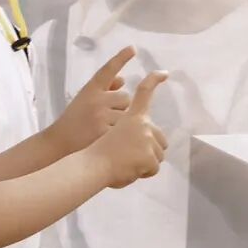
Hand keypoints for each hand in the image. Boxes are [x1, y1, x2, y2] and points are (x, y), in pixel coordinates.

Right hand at [47, 47, 133, 153]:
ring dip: (121, 122)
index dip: (121, 58)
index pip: (107, 70)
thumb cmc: (74, 119)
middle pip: (125, 97)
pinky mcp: (105, 132)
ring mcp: (101, 115)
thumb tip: (123, 79)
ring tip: (106, 129)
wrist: (59, 143)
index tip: (133, 48)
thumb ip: (104, 89)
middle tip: (107, 118)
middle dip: (121, 107)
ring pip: (126, 114)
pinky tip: (109, 139)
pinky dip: (119, 135)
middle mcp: (96, 99)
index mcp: (90, 89)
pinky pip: (122, 129)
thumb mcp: (85, 99)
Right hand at [85, 71, 168, 188]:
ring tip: (124, 164)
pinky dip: (143, 173)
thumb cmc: (82, 140)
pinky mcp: (146, 155)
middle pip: (155, 132)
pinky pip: (153, 167)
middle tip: (128, 155)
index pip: (142, 92)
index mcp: (128, 114)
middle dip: (148, 145)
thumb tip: (122, 80)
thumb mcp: (93, 115)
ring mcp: (143, 137)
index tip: (164, 73)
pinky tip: (128, 171)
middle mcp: (136, 121)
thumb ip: (109, 97)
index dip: (153, 81)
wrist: (85, 165)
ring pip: (157, 152)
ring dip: (144, 161)